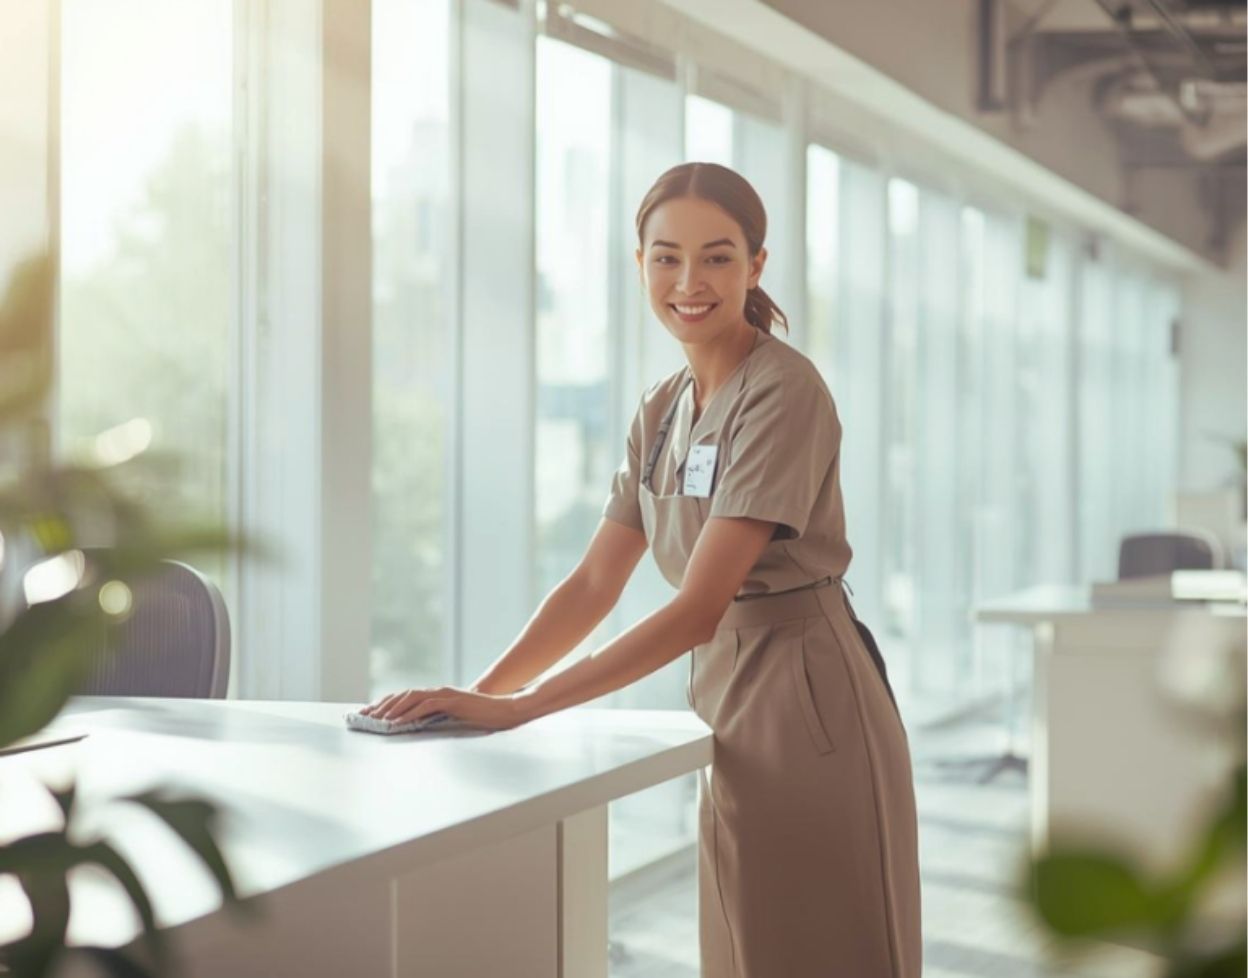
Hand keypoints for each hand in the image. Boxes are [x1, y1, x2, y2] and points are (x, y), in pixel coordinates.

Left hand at [360, 685, 530, 730]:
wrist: (504, 711)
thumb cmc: (482, 717)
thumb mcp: (454, 718)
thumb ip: (438, 719)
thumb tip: (418, 728)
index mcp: (438, 694)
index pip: (406, 696)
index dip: (387, 704)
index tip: (370, 713)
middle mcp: (439, 691)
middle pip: (404, 694)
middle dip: (383, 705)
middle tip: (365, 716)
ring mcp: (446, 694)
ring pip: (411, 697)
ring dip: (392, 708)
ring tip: (377, 720)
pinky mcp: (453, 701)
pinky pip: (426, 706)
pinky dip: (409, 714)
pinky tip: (397, 723)